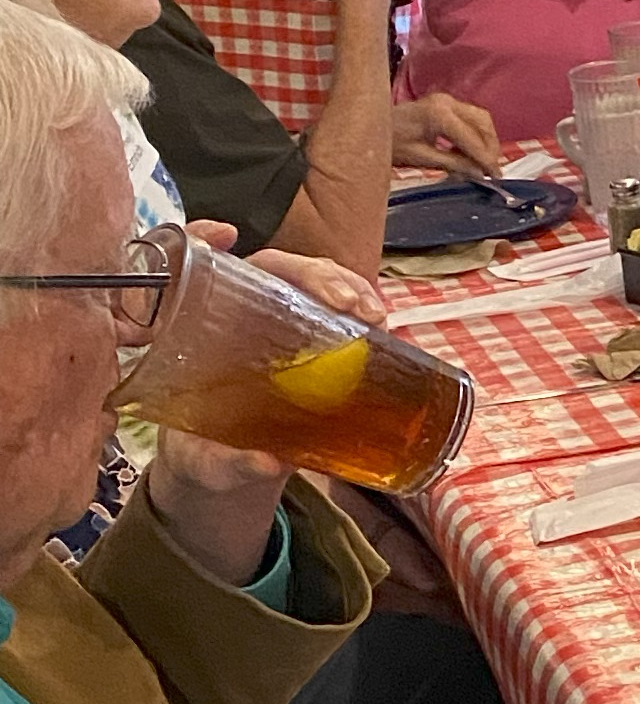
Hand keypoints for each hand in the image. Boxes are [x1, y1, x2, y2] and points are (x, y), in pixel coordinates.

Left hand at [145, 252, 390, 549]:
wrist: (227, 469)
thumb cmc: (203, 456)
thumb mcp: (207, 462)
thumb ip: (230, 462)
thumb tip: (271, 464)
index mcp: (199, 332)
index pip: (197, 272)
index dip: (203, 240)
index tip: (226, 234)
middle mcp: (240, 315)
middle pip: (273, 268)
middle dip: (312, 273)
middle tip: (345, 303)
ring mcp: (280, 322)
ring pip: (311, 280)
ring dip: (345, 285)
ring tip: (372, 313)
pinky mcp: (312, 337)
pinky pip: (336, 308)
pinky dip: (360, 305)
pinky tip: (378, 321)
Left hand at [393, 91, 502, 173]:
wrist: (367, 124)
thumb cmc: (390, 144)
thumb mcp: (422, 158)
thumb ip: (453, 164)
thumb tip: (479, 174)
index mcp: (439, 115)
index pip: (471, 138)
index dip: (485, 158)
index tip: (495, 176)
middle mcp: (446, 101)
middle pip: (483, 122)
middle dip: (490, 147)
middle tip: (492, 170)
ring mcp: (446, 99)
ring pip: (480, 117)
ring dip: (486, 139)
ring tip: (485, 162)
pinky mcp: (444, 102)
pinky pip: (470, 116)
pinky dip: (476, 133)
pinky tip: (472, 151)